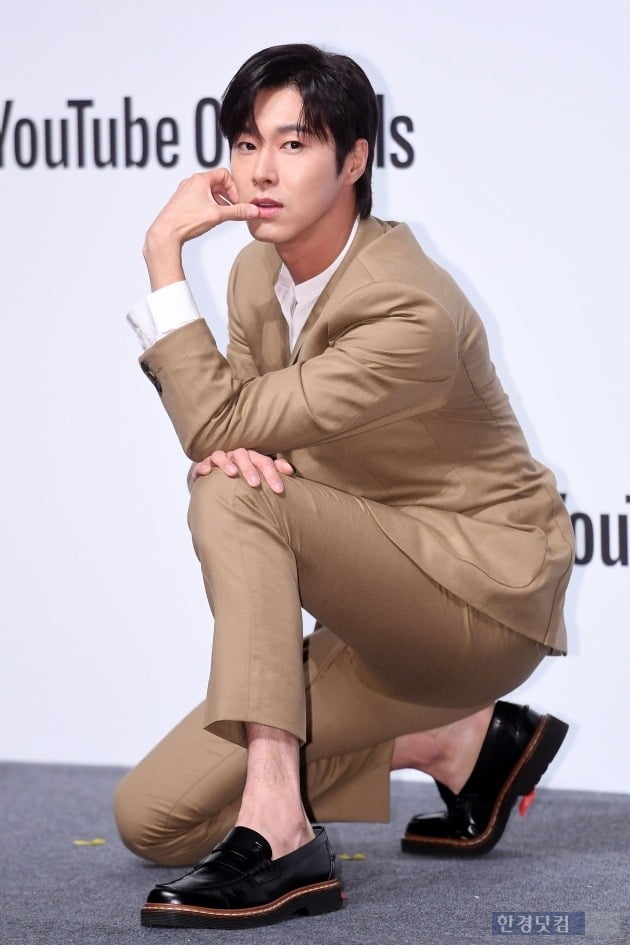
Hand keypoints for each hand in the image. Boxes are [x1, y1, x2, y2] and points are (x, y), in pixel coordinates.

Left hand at [143, 170, 259, 290]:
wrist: (165, 233)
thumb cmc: (187, 220)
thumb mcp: (217, 215)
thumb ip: (237, 212)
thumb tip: (253, 211)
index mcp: (200, 180)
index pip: (224, 174)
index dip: (233, 187)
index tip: (235, 202)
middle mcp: (191, 182)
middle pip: (216, 183)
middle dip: (227, 195)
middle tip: (232, 208)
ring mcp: (184, 192)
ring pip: (207, 191)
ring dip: (218, 201)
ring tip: (221, 215)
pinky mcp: (180, 202)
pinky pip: (198, 199)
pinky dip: (207, 205)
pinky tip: (207, 218)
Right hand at [188, 449, 294, 493]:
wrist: (217, 481)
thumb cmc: (242, 478)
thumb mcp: (259, 475)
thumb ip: (273, 471)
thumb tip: (290, 470)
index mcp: (252, 458)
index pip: (264, 461)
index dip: (273, 473)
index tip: (279, 490)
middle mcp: (235, 456)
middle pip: (244, 455)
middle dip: (250, 469)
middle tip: (255, 484)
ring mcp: (219, 460)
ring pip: (221, 455)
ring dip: (227, 463)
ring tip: (232, 473)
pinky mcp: (203, 466)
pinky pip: (202, 464)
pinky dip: (203, 466)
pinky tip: (206, 472)